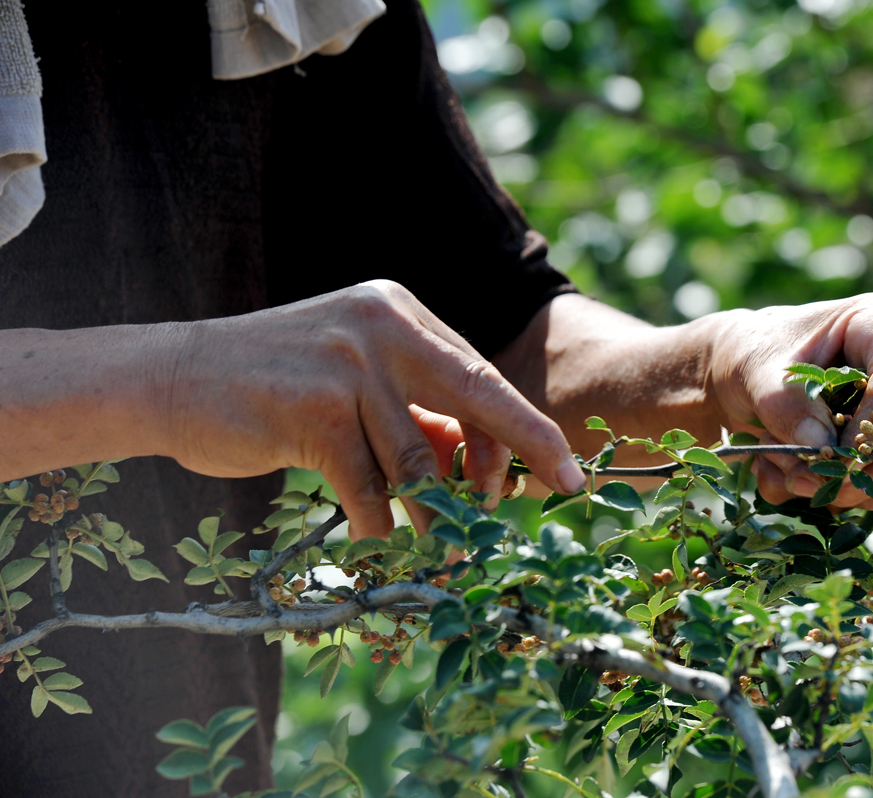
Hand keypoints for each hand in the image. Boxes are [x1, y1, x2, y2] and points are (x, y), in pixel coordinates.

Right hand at [156, 280, 586, 538]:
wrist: (170, 377)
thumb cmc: (274, 386)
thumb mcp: (355, 380)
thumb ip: (416, 412)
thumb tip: (483, 468)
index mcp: (400, 313)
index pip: (480, 375)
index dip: (526, 428)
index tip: (565, 471)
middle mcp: (382, 326)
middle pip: (476, 397)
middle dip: (520, 457)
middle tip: (553, 498)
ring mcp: (347, 363)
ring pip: (419, 458)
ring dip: (437, 516)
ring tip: (448, 550)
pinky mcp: (313, 408)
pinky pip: (367, 487)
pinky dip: (375, 522)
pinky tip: (371, 536)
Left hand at [709, 293, 872, 509]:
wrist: (736, 373)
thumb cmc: (752, 352)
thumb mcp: (757, 369)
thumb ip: (786, 406)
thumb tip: (822, 450)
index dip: (868, 427)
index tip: (824, 451)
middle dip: (850, 470)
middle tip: (795, 475)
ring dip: (830, 486)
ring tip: (776, 461)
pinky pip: (869, 493)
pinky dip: (822, 494)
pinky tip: (781, 472)